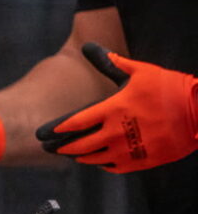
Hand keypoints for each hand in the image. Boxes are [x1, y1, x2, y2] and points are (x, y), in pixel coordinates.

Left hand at [35, 43, 197, 172]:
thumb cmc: (170, 88)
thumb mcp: (140, 71)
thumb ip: (111, 62)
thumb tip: (89, 46)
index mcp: (113, 110)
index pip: (75, 123)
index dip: (57, 129)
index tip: (43, 133)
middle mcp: (116, 132)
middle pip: (80, 145)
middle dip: (62, 148)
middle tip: (50, 149)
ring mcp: (129, 149)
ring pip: (95, 159)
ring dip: (81, 157)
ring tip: (73, 155)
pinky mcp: (142, 161)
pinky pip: (115, 167)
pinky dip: (104, 165)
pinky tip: (100, 161)